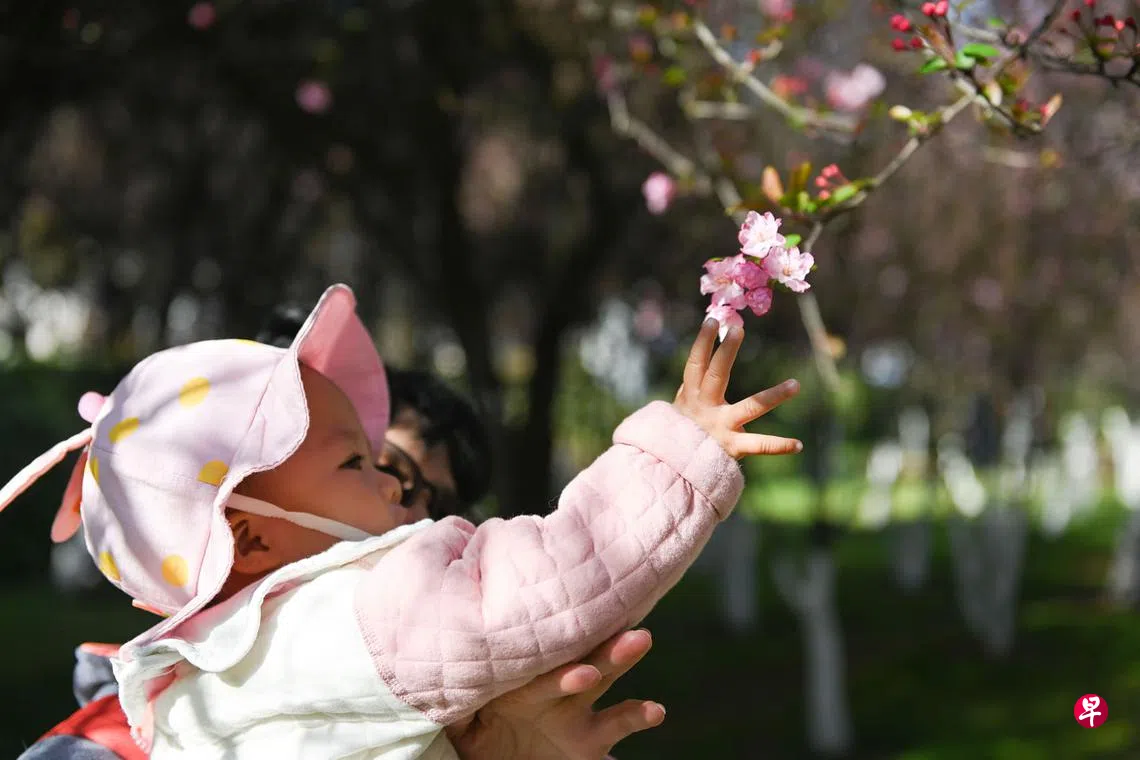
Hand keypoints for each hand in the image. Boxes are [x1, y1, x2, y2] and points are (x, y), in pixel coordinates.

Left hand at [446, 629, 662, 759]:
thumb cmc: (478, 741)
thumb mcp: (461, 728)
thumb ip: (456, 708)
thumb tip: (433, 692)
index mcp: (521, 685)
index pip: (540, 668)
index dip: (557, 667)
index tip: (576, 669)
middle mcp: (554, 691)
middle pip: (580, 662)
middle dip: (602, 649)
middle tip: (631, 630)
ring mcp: (576, 712)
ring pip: (604, 681)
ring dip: (620, 660)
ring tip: (642, 640)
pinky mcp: (591, 740)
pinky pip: (617, 724)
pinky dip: (638, 716)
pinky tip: (657, 709)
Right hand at [674, 319, 802, 458]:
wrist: (671, 470)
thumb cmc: (679, 435)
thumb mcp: (680, 409)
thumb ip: (691, 388)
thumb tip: (701, 359)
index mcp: (691, 397)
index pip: (696, 365)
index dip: (702, 343)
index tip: (712, 320)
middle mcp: (704, 408)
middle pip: (715, 375)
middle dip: (725, 351)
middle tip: (738, 329)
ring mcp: (720, 427)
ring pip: (749, 407)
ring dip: (772, 396)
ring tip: (796, 385)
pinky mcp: (732, 448)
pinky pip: (758, 445)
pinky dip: (779, 445)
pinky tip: (799, 444)